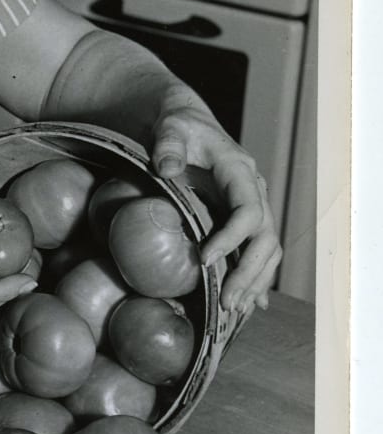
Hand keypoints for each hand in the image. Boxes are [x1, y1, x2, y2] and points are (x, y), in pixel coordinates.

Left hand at [150, 97, 280, 314]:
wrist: (187, 123)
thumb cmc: (177, 126)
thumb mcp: (170, 128)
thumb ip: (167, 145)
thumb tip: (165, 168)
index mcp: (239, 171)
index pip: (248, 211)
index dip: (232, 238)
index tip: (204, 259)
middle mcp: (254, 192)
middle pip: (265, 239)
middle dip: (249, 273)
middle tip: (225, 302)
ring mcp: (252, 206)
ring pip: (268, 250)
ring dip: (255, 282)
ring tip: (234, 310)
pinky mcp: (243, 218)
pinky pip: (257, 251)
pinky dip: (256, 278)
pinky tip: (250, 305)